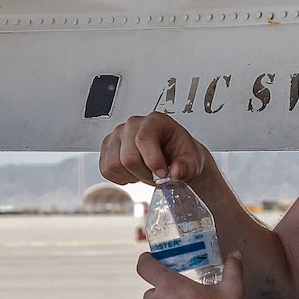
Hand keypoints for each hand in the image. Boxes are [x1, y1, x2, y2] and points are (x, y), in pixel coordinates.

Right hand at [102, 113, 217, 187]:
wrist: (174, 158)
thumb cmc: (181, 154)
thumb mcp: (193, 161)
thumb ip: (187, 166)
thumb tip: (176, 172)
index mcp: (155, 121)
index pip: (144, 138)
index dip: (152, 161)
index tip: (162, 174)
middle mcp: (133, 124)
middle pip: (127, 157)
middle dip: (143, 173)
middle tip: (155, 175)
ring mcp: (118, 135)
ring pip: (113, 165)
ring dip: (131, 176)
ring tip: (144, 173)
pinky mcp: (108, 147)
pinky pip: (105, 169)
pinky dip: (119, 178)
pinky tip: (133, 173)